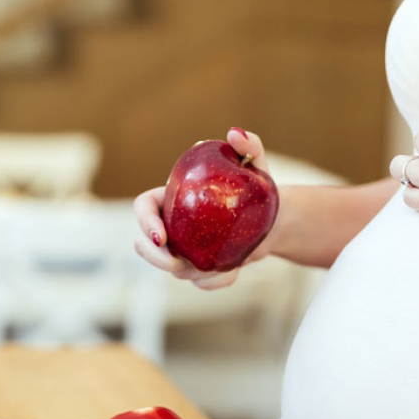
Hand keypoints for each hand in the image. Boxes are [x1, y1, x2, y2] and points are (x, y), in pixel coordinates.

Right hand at [133, 128, 277, 289]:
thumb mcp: (257, 164)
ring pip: (172, 269)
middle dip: (154, 259)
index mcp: (172, 198)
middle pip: (143, 245)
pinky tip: (233, 272)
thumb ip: (249, 145)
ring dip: (192, 272)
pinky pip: (200, 283)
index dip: (144, 222)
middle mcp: (172, 226)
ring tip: (220, 265)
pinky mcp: (200, 268)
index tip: (161, 235)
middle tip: (177, 265)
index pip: (143, 207)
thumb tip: (234, 135)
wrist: (275, 220)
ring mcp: (184, 250)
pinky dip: (214, 282)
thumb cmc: (259, 187)